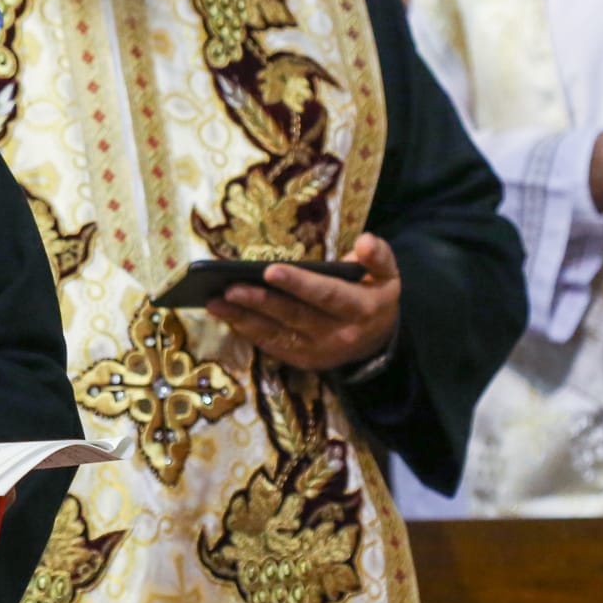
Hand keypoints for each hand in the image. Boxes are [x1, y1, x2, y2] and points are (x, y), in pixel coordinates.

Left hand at [208, 233, 401, 373]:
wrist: (378, 343)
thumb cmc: (374, 297)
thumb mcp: (387, 275)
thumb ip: (377, 256)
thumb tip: (364, 241)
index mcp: (361, 309)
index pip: (327, 295)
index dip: (299, 284)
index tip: (270, 270)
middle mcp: (339, 334)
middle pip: (294, 316)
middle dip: (260, 301)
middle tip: (230, 286)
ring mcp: (318, 351)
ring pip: (276, 333)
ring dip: (243, 318)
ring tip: (214, 302)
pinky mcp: (302, 360)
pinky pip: (271, 345)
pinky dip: (247, 331)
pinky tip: (225, 315)